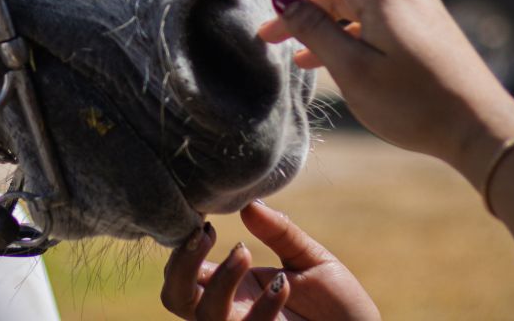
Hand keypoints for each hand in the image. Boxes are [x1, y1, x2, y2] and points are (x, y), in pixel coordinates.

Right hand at [161, 201, 378, 320]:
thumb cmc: (338, 304)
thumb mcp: (310, 259)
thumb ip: (280, 232)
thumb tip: (249, 203)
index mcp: (233, 289)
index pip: (184, 272)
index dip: (182, 247)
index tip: (205, 221)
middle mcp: (231, 314)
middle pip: (175, 297)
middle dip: (182, 265)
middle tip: (208, 234)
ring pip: (205, 316)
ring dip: (220, 280)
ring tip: (245, 253)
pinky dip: (262, 306)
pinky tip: (283, 285)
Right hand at [245, 0, 513, 178]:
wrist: (481, 129)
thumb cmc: (415, 104)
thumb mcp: (353, 69)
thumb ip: (312, 28)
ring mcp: (413, 2)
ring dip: (310, 9)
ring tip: (275, 38)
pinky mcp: (420, 22)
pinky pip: (367, 10)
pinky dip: (336, 22)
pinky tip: (315, 53)